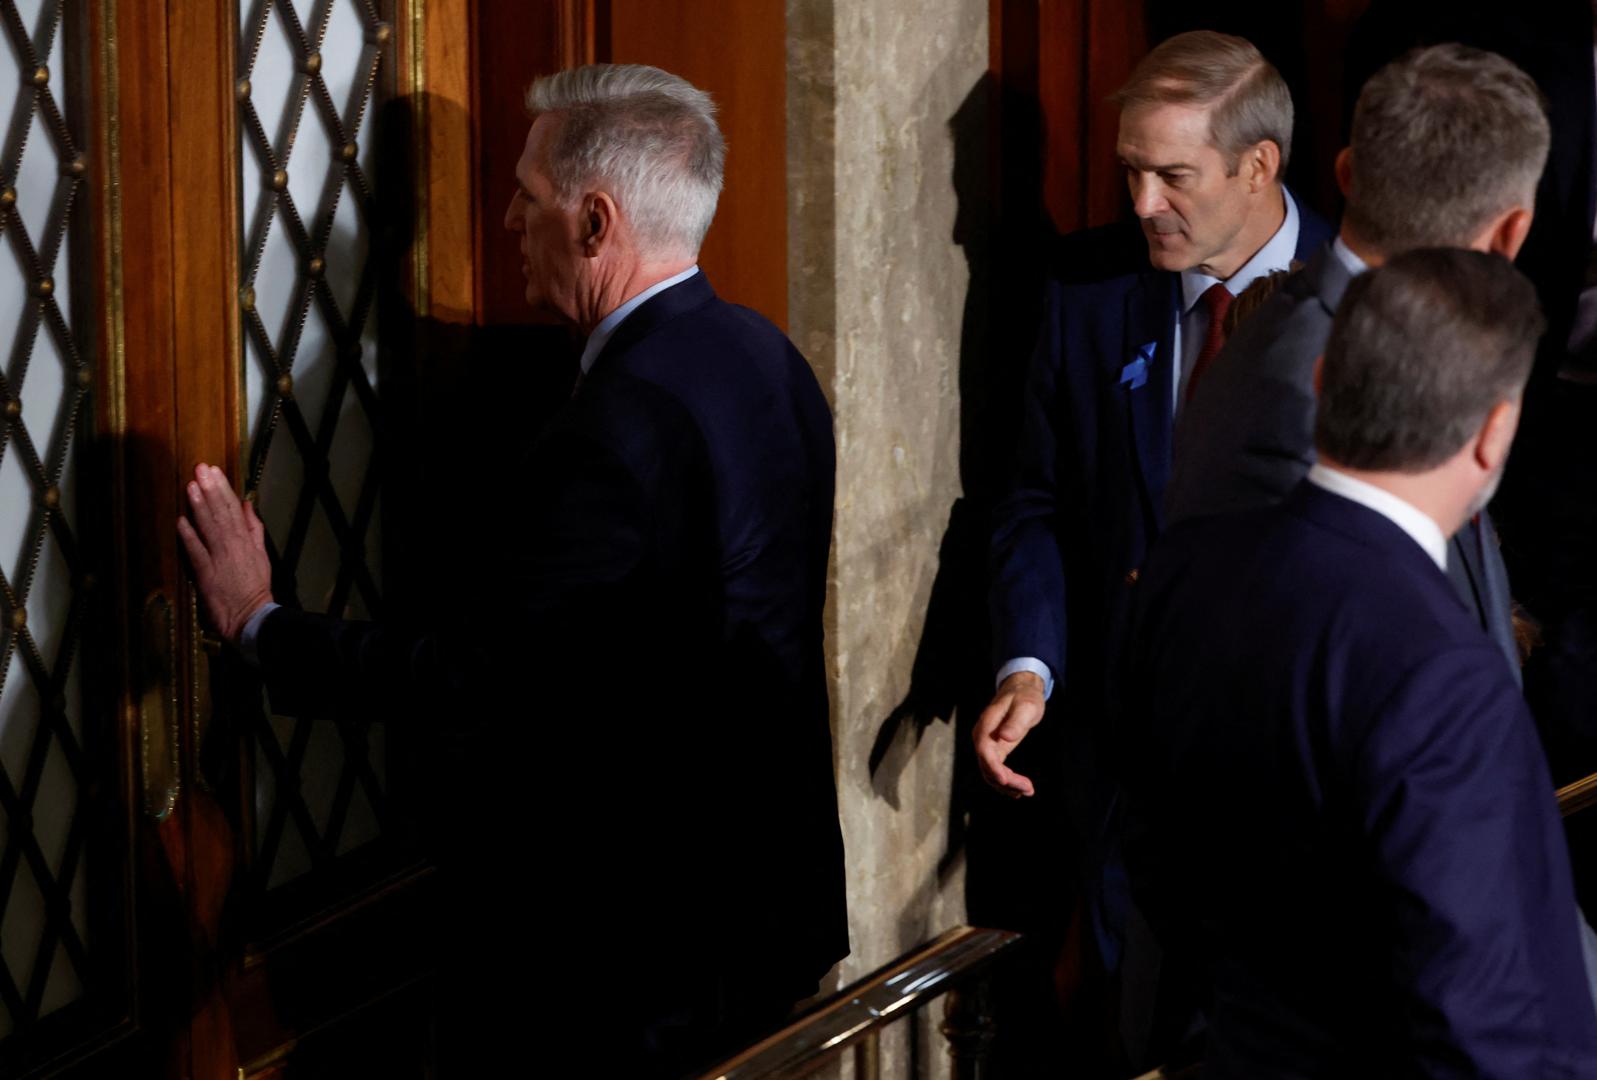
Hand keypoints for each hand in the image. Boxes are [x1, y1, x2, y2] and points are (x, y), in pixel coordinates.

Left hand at [176, 463, 273, 644]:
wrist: (251, 614)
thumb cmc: (255, 585)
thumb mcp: (261, 553)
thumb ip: (253, 528)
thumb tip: (247, 505)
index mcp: (246, 540)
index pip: (233, 509)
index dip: (223, 489)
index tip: (214, 471)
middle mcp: (233, 545)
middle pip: (220, 513)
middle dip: (211, 489)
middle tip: (200, 469)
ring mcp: (219, 558)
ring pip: (208, 527)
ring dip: (199, 506)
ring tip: (191, 486)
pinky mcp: (206, 573)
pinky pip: (196, 551)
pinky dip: (189, 536)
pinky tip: (181, 520)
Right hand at [973, 671, 1046, 797]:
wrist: (1021, 689)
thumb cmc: (1024, 696)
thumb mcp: (1026, 706)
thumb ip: (1016, 722)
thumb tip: (1005, 737)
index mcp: (986, 725)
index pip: (984, 750)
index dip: (993, 767)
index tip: (1007, 781)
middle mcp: (982, 736)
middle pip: (986, 765)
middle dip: (1005, 781)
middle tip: (1027, 789)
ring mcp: (987, 744)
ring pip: (989, 771)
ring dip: (1006, 785)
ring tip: (1026, 791)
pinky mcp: (994, 749)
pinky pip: (995, 769)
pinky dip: (1006, 781)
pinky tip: (1019, 788)